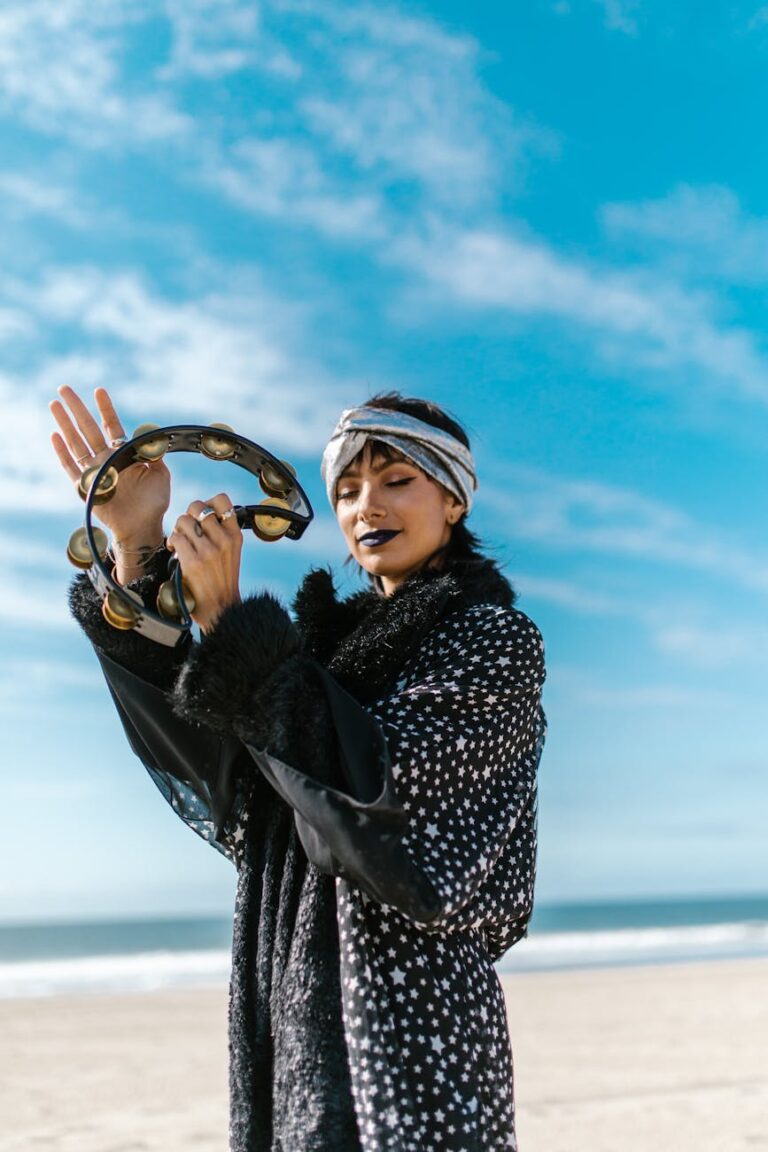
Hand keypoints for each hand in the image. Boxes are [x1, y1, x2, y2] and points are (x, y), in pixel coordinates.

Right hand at [50, 386, 170, 581]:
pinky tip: (55, 435)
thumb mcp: (160, 474)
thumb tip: (154, 437)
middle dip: (77, 408)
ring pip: (76, 443)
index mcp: (123, 454)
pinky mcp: (85, 487)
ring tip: (55, 404)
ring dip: (65, 424)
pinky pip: (71, 467)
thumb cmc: (153, 502)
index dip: (105, 409)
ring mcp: (94, 471)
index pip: (111, 427)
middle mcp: (106, 459)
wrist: (143, 526)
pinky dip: (63, 452)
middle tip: (65, 388)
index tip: (99, 391)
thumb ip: (155, 454)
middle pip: (88, 429)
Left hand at [167, 493, 242, 632]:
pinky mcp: (193, 562)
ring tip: (180, 540)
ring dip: (178, 529)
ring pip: (184, 520)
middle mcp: (224, 540)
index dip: (207, 502)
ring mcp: (208, 551)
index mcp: (235, 535)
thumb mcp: (232, 552)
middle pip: (198, 507)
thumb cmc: (223, 580)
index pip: (222, 500)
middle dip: (188, 515)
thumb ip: (222, 532)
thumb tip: (201, 513)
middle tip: (187, 529)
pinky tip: (175, 550)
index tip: (203, 515)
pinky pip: (176, 538)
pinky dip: (172, 542)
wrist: (221, 608)